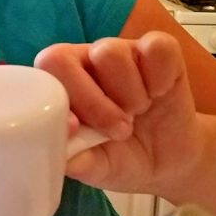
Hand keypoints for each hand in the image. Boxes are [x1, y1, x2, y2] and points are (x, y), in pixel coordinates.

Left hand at [34, 31, 202, 195]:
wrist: (170, 162)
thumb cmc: (123, 157)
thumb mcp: (98, 168)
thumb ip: (78, 160)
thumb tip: (64, 159)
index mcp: (62, 83)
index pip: (45, 69)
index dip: (59, 98)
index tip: (78, 130)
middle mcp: (87, 60)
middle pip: (66, 58)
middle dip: (91, 101)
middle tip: (117, 132)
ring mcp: (123, 50)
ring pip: (110, 52)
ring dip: (128, 92)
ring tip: (136, 114)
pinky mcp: (159, 49)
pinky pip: (156, 48)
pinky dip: (159, 77)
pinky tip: (159, 95)